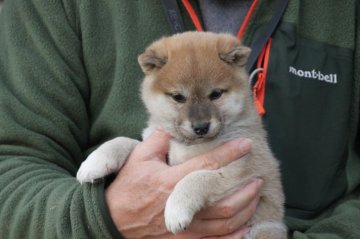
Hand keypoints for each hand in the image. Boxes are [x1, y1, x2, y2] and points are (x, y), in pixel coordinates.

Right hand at [105, 129, 257, 238]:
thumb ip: (157, 141)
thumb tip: (172, 127)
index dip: (230, 154)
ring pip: (224, 223)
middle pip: (224, 201)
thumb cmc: (125, 188)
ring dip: (244, 209)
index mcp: (171, 182)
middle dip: (245, 190)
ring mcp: (184, 228)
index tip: (246, 145)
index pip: (207, 165)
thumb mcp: (137, 159)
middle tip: (257, 178)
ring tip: (254, 197)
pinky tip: (245, 227)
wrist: (111, 220)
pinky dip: (233, 236)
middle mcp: (182, 206)